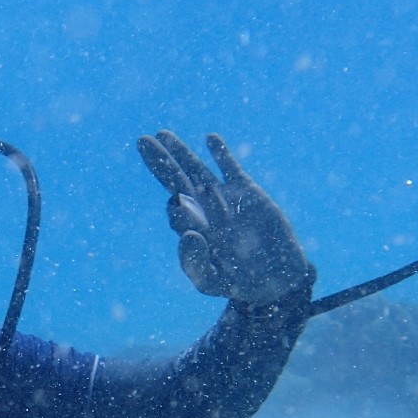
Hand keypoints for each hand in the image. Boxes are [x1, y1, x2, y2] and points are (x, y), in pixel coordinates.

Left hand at [137, 130, 310, 305]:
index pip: (176, 212)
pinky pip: (230, 168)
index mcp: (193, 230)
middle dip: (160, 163)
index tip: (183, 212)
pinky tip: (210, 139)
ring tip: (162, 134)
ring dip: (181, 152)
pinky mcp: (247, 192)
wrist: (275, 277)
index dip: (176, 210)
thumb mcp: (212, 281)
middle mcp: (204, 211)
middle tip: (142, 142)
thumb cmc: (238, 283)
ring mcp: (223, 199)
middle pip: (176, 182)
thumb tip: (186, 234)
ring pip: (197, 170)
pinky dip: (221, 154)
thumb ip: (195, 263)